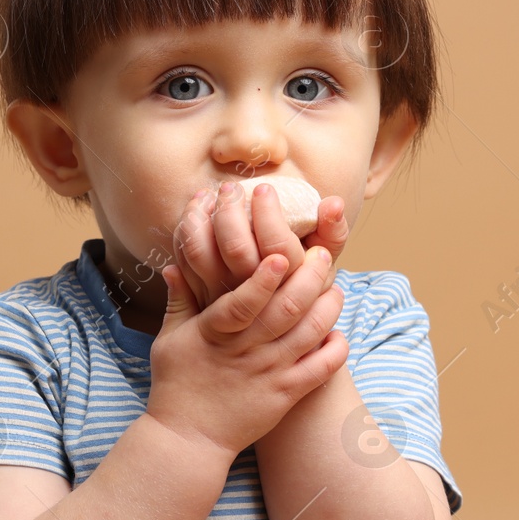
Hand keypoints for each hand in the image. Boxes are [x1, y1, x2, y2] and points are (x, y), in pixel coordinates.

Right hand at [145, 247, 347, 457]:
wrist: (189, 439)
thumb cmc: (176, 386)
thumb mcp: (169, 340)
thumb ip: (179, 300)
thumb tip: (175, 264)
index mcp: (216, 332)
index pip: (244, 301)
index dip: (264, 279)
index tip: (282, 255)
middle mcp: (247, 350)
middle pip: (288, 309)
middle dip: (310, 277)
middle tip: (321, 256)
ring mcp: (270, 373)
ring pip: (310, 333)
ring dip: (329, 307)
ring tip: (336, 289)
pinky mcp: (286, 394)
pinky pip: (321, 370)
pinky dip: (336, 349)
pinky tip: (336, 333)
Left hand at [172, 181, 350, 312]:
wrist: (269, 332)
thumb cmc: (302, 285)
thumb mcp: (324, 262)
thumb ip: (333, 233)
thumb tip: (333, 203)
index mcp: (289, 284)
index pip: (278, 246)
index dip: (269, 213)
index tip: (265, 189)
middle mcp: (254, 295)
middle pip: (236, 248)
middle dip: (230, 209)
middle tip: (230, 188)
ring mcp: (223, 298)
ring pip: (201, 254)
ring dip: (199, 217)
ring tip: (208, 195)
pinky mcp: (198, 297)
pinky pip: (184, 261)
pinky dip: (185, 231)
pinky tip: (196, 212)